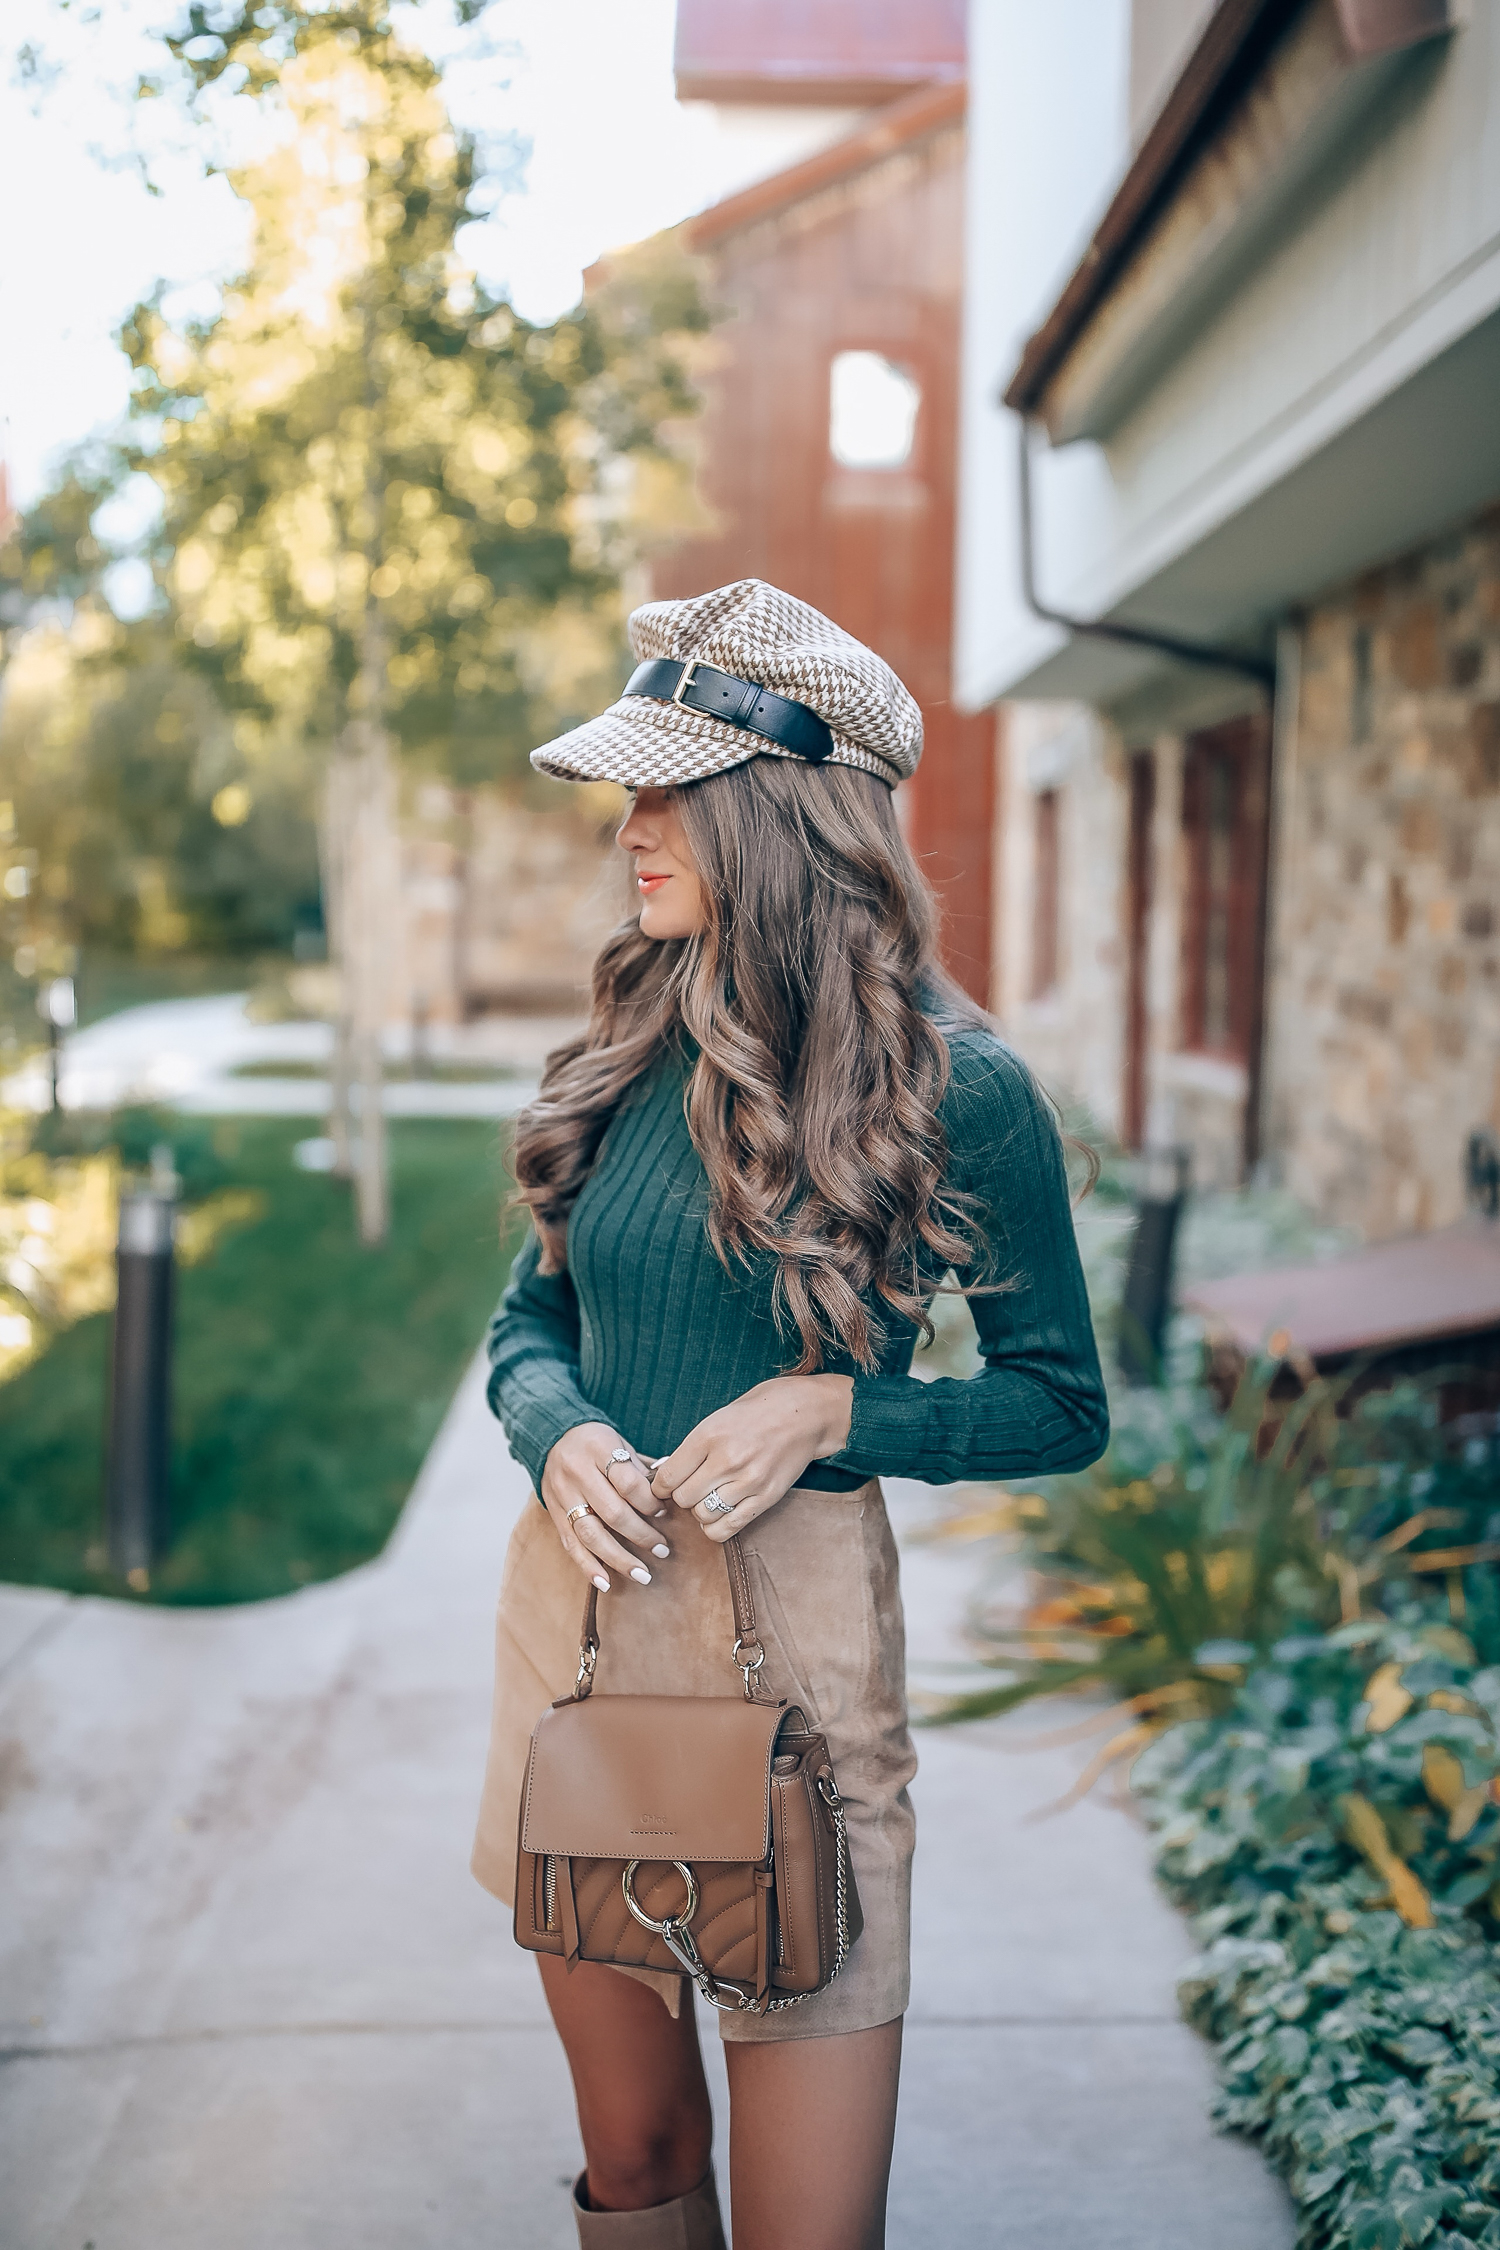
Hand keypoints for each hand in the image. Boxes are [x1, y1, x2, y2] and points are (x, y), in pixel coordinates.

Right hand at [540, 1422, 669, 1591]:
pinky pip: (570, 1544)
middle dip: (641, 1535)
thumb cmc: (596, 1443)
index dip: (650, 1503)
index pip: (628, 1483)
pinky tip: (605, 1582)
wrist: (552, 1437)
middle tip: (662, 1550)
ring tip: (641, 1574)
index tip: (665, 1515)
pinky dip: (587, 1565)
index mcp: (598, 1449)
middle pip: (612, 1511)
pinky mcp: (554, 1513)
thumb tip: (673, 1491)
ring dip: (618, 1558)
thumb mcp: (619, 1443)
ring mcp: (563, 1495)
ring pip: (591, 1533)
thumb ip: (641, 1468)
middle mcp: (577, 1472)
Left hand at [649, 1375, 853, 1543]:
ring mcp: (748, 1481)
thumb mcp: (720, 1416)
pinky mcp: (766, 1498)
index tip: (664, 1485)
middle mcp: (727, 1460)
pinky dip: (717, 1526)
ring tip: (709, 1497)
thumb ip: (693, 1446)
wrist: (808, 1412)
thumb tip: (664, 1472)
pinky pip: (729, 1527)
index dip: (659, 1486)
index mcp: (710, 1435)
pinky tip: (721, 1512)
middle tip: (690, 1487)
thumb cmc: (761, 1408)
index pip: (668, 1476)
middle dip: (682, 1496)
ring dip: (701, 1510)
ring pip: (704, 1515)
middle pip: (683, 1499)